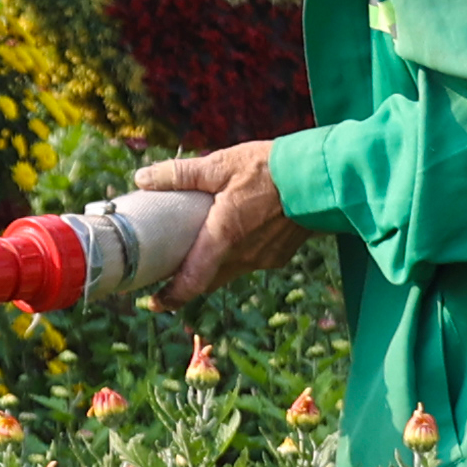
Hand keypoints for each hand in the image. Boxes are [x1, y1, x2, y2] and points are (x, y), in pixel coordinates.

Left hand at [133, 142, 303, 304]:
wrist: (323, 178)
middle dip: (189, 280)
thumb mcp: (220, 165)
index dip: (170, 297)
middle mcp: (243, 257)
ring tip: (203, 244)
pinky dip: (238, 252)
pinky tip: (238, 230)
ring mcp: (265, 258)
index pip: (191, 282)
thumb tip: (142, 178)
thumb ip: (180, 174)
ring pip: (230, 270)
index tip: (154, 302)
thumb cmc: (271, 169)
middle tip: (171, 272)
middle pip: (208, 280)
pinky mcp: (281, 254)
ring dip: (215, 264)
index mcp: (223, 238)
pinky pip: (252, 260)